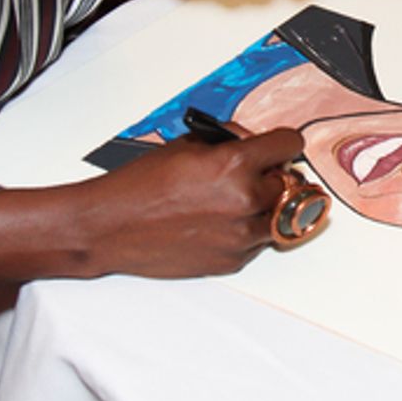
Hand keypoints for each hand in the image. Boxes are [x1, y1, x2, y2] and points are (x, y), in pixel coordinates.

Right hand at [80, 127, 304, 276]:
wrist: (113, 226)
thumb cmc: (142, 184)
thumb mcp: (187, 144)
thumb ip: (229, 140)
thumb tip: (253, 141)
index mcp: (235, 165)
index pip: (289, 145)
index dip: (283, 142)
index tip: (281, 145)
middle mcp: (245, 201)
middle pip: (287, 183)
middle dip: (272, 175)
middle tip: (251, 174)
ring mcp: (241, 235)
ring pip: (278, 216)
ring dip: (263, 206)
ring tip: (232, 201)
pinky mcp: (233, 260)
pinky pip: (258, 241)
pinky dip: (247, 231)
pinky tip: (219, 221)